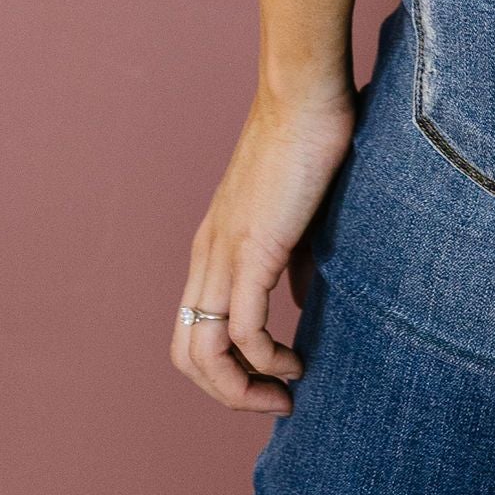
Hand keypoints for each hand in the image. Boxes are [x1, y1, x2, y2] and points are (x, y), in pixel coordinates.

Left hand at [171, 86, 355, 411]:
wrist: (305, 95)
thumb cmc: (308, 141)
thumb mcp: (295, 215)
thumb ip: (290, 262)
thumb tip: (297, 304)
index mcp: (214, 246)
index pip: (192, 330)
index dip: (224, 369)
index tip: (270, 379)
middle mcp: (208, 256)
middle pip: (186, 355)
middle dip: (227, 393)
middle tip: (273, 400)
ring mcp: (224, 254)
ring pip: (204, 354)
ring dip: (241, 390)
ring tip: (283, 394)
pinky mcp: (253, 250)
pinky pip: (244, 329)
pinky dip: (266, 359)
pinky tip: (295, 360)